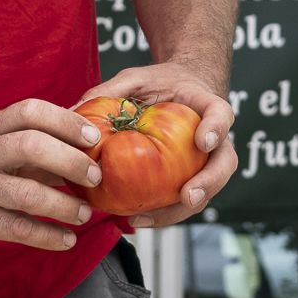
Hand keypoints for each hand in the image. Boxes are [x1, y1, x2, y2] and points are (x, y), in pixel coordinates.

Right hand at [0, 98, 103, 251]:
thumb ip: (21, 142)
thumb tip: (74, 142)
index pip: (28, 111)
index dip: (65, 121)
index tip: (93, 135)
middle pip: (31, 146)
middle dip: (70, 160)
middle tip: (95, 175)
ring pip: (25, 192)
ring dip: (62, 205)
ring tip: (84, 213)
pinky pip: (14, 228)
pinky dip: (45, 235)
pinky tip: (65, 240)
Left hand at [81, 61, 235, 228]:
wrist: (178, 90)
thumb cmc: (161, 84)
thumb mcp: (136, 79)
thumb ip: (112, 90)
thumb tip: (73, 111)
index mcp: (206, 106)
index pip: (221, 114)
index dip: (217, 128)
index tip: (203, 141)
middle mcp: (213, 138)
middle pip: (224, 163)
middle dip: (209, 183)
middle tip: (188, 196)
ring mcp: (204, 162)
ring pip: (205, 191)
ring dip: (179, 209)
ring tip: (146, 217)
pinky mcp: (189, 179)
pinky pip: (182, 201)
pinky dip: (162, 214)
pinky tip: (135, 218)